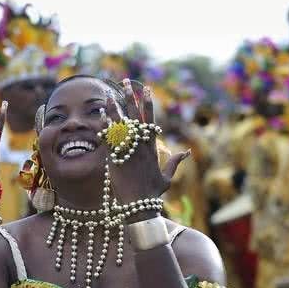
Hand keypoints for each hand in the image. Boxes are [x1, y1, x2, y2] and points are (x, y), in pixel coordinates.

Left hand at [104, 79, 188, 205]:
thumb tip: (186, 152)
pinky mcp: (115, 158)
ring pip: (120, 124)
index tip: (146, 89)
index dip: (147, 104)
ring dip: (114, 107)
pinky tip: (101, 114)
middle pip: (135, 116)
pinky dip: (105, 125)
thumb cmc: (153, 194)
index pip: (149, 120)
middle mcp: (140, 146)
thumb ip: (174, 162)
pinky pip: (109, 138)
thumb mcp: (167, 178)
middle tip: (126, 82)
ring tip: (109, 93)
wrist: (140, 205)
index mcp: (152, 148)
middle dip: (131, 98)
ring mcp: (127, 151)